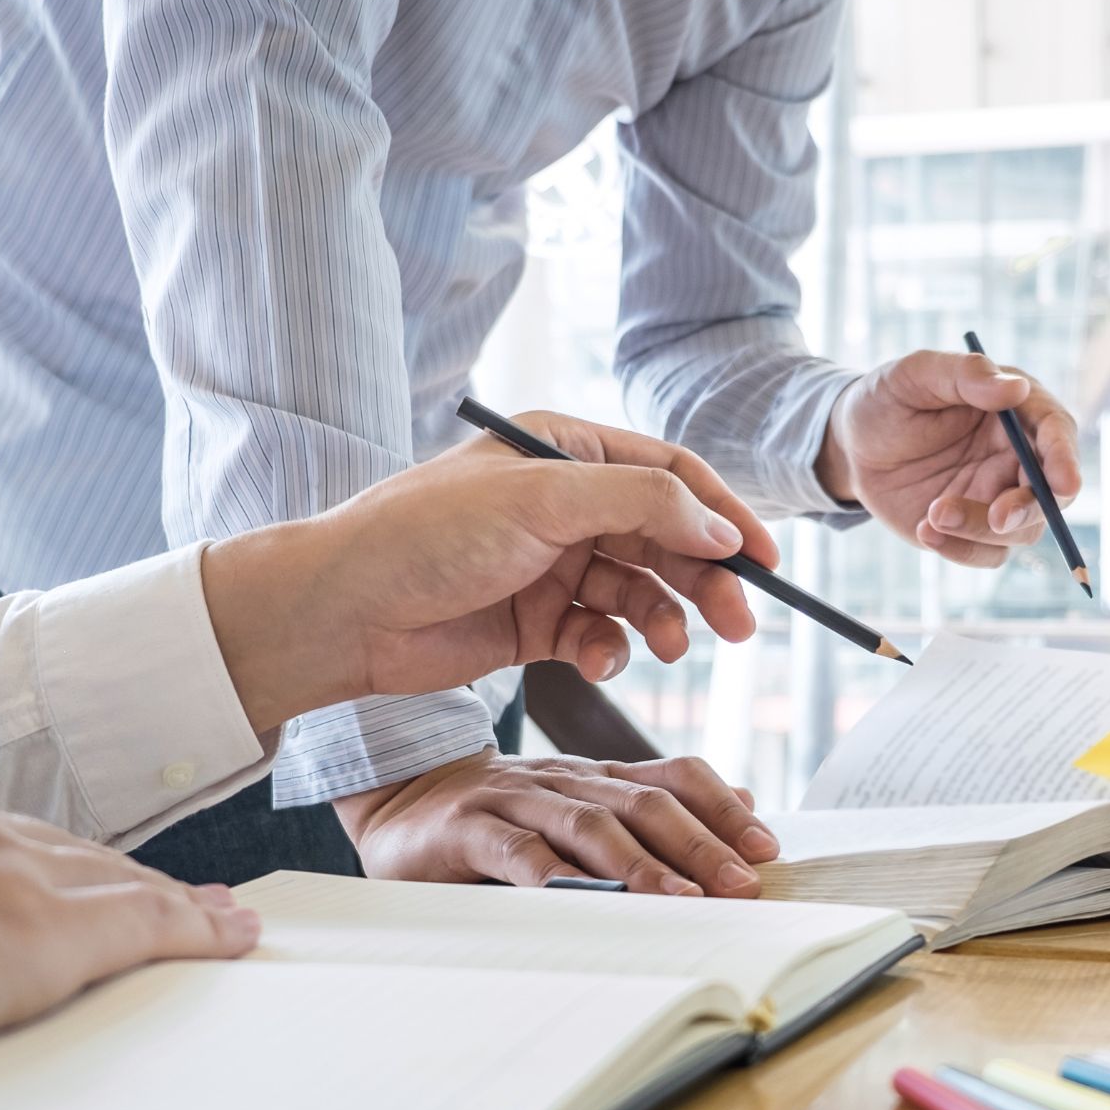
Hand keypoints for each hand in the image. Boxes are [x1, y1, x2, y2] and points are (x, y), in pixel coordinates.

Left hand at [201, 413, 777, 732]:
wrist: (343, 613)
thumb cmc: (425, 535)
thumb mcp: (542, 500)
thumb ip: (642, 503)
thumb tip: (721, 526)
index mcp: (564, 451)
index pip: (671, 474)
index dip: (723, 514)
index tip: (766, 561)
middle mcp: (563, 504)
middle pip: (665, 539)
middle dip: (705, 580)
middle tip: (737, 624)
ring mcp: (550, 565)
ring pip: (639, 592)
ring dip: (664, 620)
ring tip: (672, 648)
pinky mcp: (535, 623)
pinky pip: (600, 634)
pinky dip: (611, 650)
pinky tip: (599, 659)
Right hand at [334, 750, 777, 896]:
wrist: (398, 799)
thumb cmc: (499, 819)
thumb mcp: (579, 809)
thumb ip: (650, 808)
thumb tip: (742, 806)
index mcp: (595, 777)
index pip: (673, 777)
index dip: (723, 808)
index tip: (767, 848)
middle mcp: (564, 780)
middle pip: (643, 803)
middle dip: (701, 844)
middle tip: (743, 884)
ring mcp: (514, 799)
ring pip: (588, 824)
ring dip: (641, 865)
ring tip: (683, 900)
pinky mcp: (466, 830)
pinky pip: (517, 851)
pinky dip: (554, 875)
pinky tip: (584, 901)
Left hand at [817, 351, 1080, 566]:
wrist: (851, 447)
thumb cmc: (887, 400)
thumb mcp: (915, 374)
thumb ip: (965, 374)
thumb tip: (1015, 388)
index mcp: (1016, 411)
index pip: (1056, 432)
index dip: (1065, 458)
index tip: (1062, 483)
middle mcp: (1016, 456)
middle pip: (1051, 492)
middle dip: (1030, 508)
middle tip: (998, 517)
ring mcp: (997, 496)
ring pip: (1019, 530)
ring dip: (981, 529)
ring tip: (933, 513)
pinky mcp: (973, 529)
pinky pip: (986, 554)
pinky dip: (960, 550)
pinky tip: (924, 529)